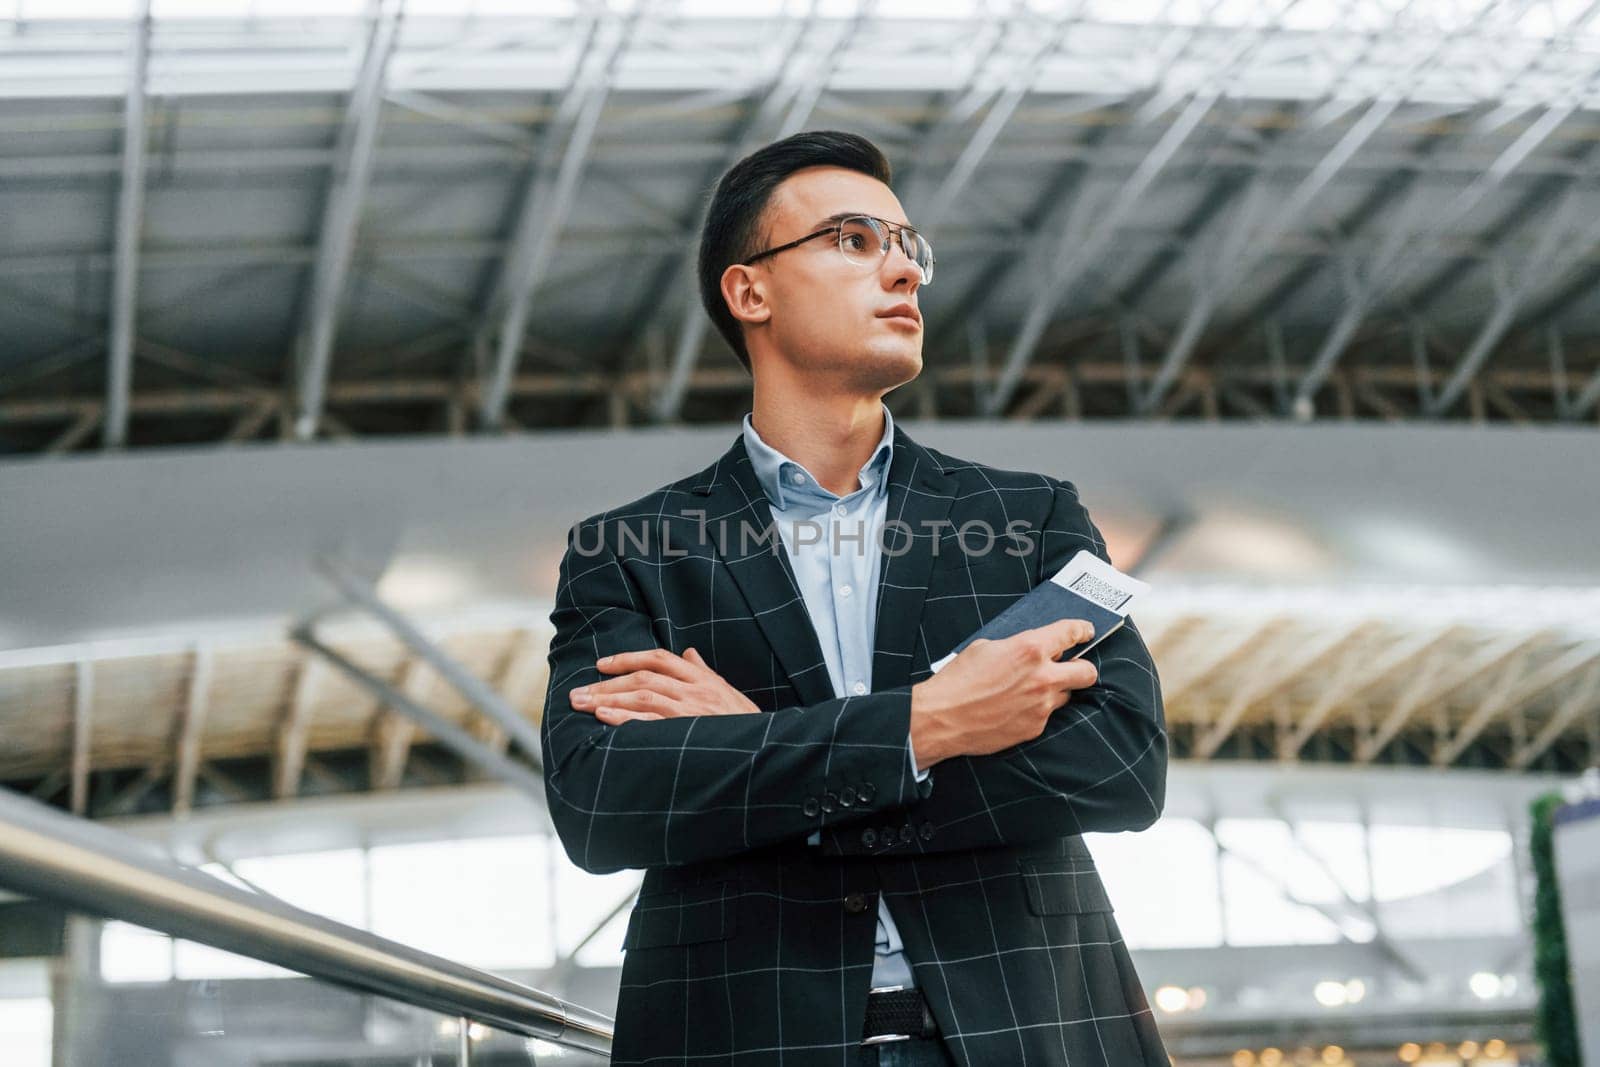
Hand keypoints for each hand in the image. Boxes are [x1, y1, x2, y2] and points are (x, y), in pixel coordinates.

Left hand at [567, 647, 760, 724]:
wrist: (767, 750)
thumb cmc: (748, 725)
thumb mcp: (729, 693)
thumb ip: (705, 672)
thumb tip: (689, 653)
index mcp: (703, 679)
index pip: (660, 658)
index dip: (628, 658)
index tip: (602, 665)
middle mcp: (694, 691)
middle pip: (642, 677)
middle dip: (606, 684)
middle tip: (578, 692)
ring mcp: (690, 711)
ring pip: (641, 696)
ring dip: (607, 699)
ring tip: (581, 704)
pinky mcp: (685, 733)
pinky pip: (649, 722)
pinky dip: (624, 718)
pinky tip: (603, 718)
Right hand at [908, 618, 1098, 770]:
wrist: (942, 718)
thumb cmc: (958, 680)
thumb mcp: (985, 647)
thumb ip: (1016, 646)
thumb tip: (1031, 650)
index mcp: (1030, 649)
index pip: (1071, 633)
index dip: (1082, 630)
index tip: (1086, 632)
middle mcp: (1043, 677)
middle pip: (1087, 672)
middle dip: (1082, 667)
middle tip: (1071, 666)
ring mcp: (1041, 705)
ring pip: (1066, 695)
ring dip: (1055, 690)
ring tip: (1030, 690)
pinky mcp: (1035, 727)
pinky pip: (1046, 714)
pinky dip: (1036, 709)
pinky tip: (1014, 708)